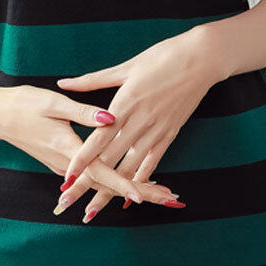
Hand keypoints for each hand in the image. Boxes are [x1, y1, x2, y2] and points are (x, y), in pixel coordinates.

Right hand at [0, 83, 178, 206]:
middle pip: (109, 184)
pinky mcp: (65, 162)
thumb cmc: (23, 103)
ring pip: (103, 182)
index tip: (145, 195)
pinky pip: (95, 177)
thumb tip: (111, 118)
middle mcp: (68, 163)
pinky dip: (117, 182)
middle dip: (141, 192)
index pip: (101, 172)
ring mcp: (65, 166)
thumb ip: (83, 111)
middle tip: (171, 199)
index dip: (123, 184)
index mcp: (67, 148)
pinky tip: (134, 182)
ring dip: (133, 188)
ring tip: (162, 193)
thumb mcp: (52, 103)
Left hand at [53, 26, 219, 220]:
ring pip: (130, 168)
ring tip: (93, 209)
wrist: (202, 59)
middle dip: (87, 182)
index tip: (66, 177)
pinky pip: (153, 163)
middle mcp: (139, 122)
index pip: (97, 138)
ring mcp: (156, 130)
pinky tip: (129, 196)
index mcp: (125, 103)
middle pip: (109, 159)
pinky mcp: (171, 133)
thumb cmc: (163, 57)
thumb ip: (93, 80)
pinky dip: (141, 181)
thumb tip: (63, 82)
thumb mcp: (126, 67)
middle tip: (67, 201)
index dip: (81, 160)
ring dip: (110, 191)